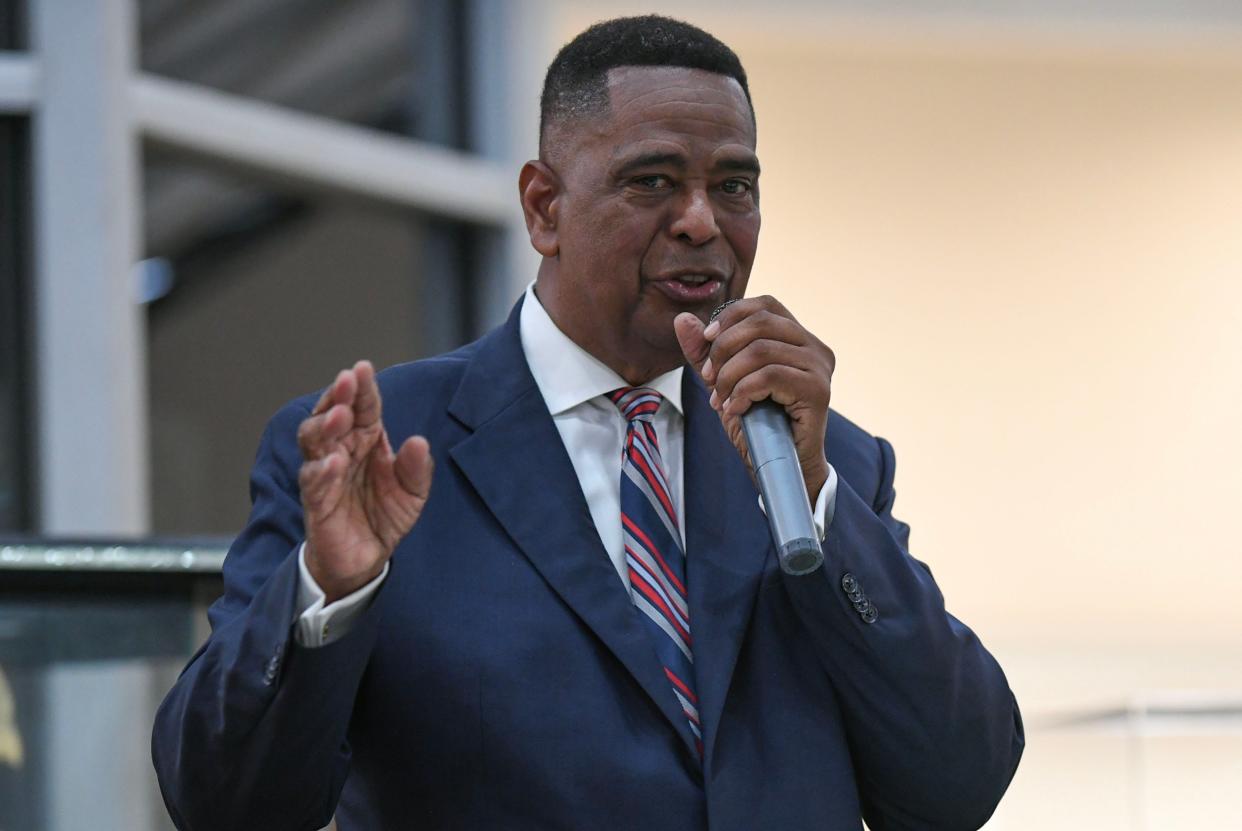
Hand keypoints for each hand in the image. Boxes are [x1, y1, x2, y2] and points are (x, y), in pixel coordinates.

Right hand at [297, 360, 433, 601]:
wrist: (366, 558)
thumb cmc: (384, 515)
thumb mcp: (413, 492)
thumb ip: (417, 468)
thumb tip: (419, 442)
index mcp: (365, 440)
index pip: (362, 407)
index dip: (362, 388)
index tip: (363, 368)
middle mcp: (341, 451)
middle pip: (332, 416)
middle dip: (338, 397)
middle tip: (346, 380)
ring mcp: (325, 475)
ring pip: (314, 442)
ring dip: (325, 426)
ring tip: (339, 415)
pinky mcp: (316, 503)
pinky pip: (314, 483)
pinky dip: (322, 472)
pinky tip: (333, 463)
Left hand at [674, 297, 834, 500]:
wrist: (781, 467)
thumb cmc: (758, 424)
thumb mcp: (723, 382)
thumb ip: (704, 352)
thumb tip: (682, 320)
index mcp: (798, 338)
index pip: (765, 305)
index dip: (731, 316)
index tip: (707, 339)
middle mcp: (815, 347)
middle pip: (760, 323)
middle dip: (723, 349)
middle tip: (709, 379)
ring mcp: (820, 368)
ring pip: (761, 350)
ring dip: (730, 376)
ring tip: (722, 400)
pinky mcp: (818, 391)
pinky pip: (770, 376)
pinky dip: (743, 392)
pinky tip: (736, 410)